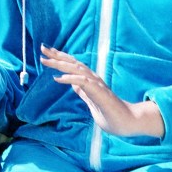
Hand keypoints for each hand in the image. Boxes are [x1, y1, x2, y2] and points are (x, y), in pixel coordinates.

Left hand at [40, 46, 163, 137]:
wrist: (128, 123)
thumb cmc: (111, 114)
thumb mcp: (92, 102)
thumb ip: (83, 92)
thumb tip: (73, 84)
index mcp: (90, 81)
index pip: (73, 66)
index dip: (60, 58)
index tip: (47, 53)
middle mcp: (93, 79)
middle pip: (73, 63)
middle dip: (57, 56)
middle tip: (43, 48)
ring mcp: (97, 85)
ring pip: (76, 70)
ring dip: (61, 64)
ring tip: (47, 60)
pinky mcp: (99, 93)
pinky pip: (83, 83)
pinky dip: (70, 79)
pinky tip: (58, 78)